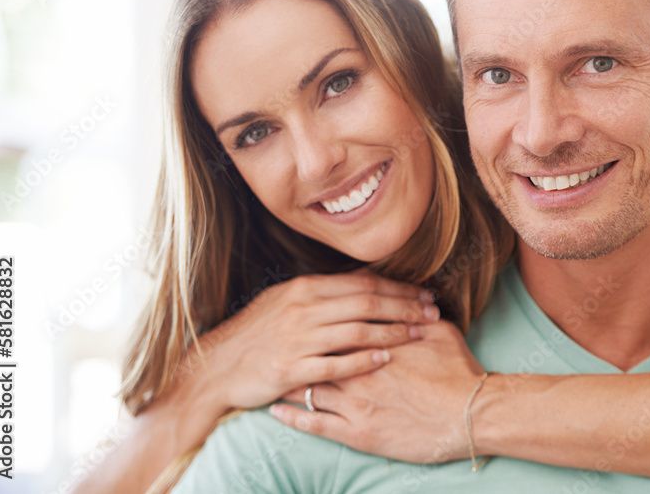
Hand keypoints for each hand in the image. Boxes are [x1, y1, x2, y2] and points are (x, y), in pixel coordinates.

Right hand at [179, 271, 439, 415]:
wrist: (216, 365)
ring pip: (356, 332)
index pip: (363, 284)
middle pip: (366, 304)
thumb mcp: (286, 300)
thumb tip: (365, 280)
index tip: (425, 294)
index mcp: (305, 289)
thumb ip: (324, 291)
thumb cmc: (257, 332)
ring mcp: (296, 340)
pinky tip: (385, 359)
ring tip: (419, 335)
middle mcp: (303, 310)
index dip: (398, 289)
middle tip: (433, 313)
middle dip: (405, 308)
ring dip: (392, 332)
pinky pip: (333, 365)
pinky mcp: (289, 369)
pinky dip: (362, 361)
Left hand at [270, 320, 483, 462]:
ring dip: (288, 382)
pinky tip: (275, 412)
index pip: (340, 327)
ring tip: (271, 376)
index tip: (304, 319)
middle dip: (296, 349)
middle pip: (316, 354)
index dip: (320, 322)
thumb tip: (415, 303)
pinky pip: (314, 424)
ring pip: (309, 388)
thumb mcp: (443, 334)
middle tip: (276, 344)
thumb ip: (420, 318)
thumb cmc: (460, 374)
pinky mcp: (357, 433)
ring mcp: (357, 403)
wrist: (472, 414)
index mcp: (378, 344)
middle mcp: (361, 371)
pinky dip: (291, 417)